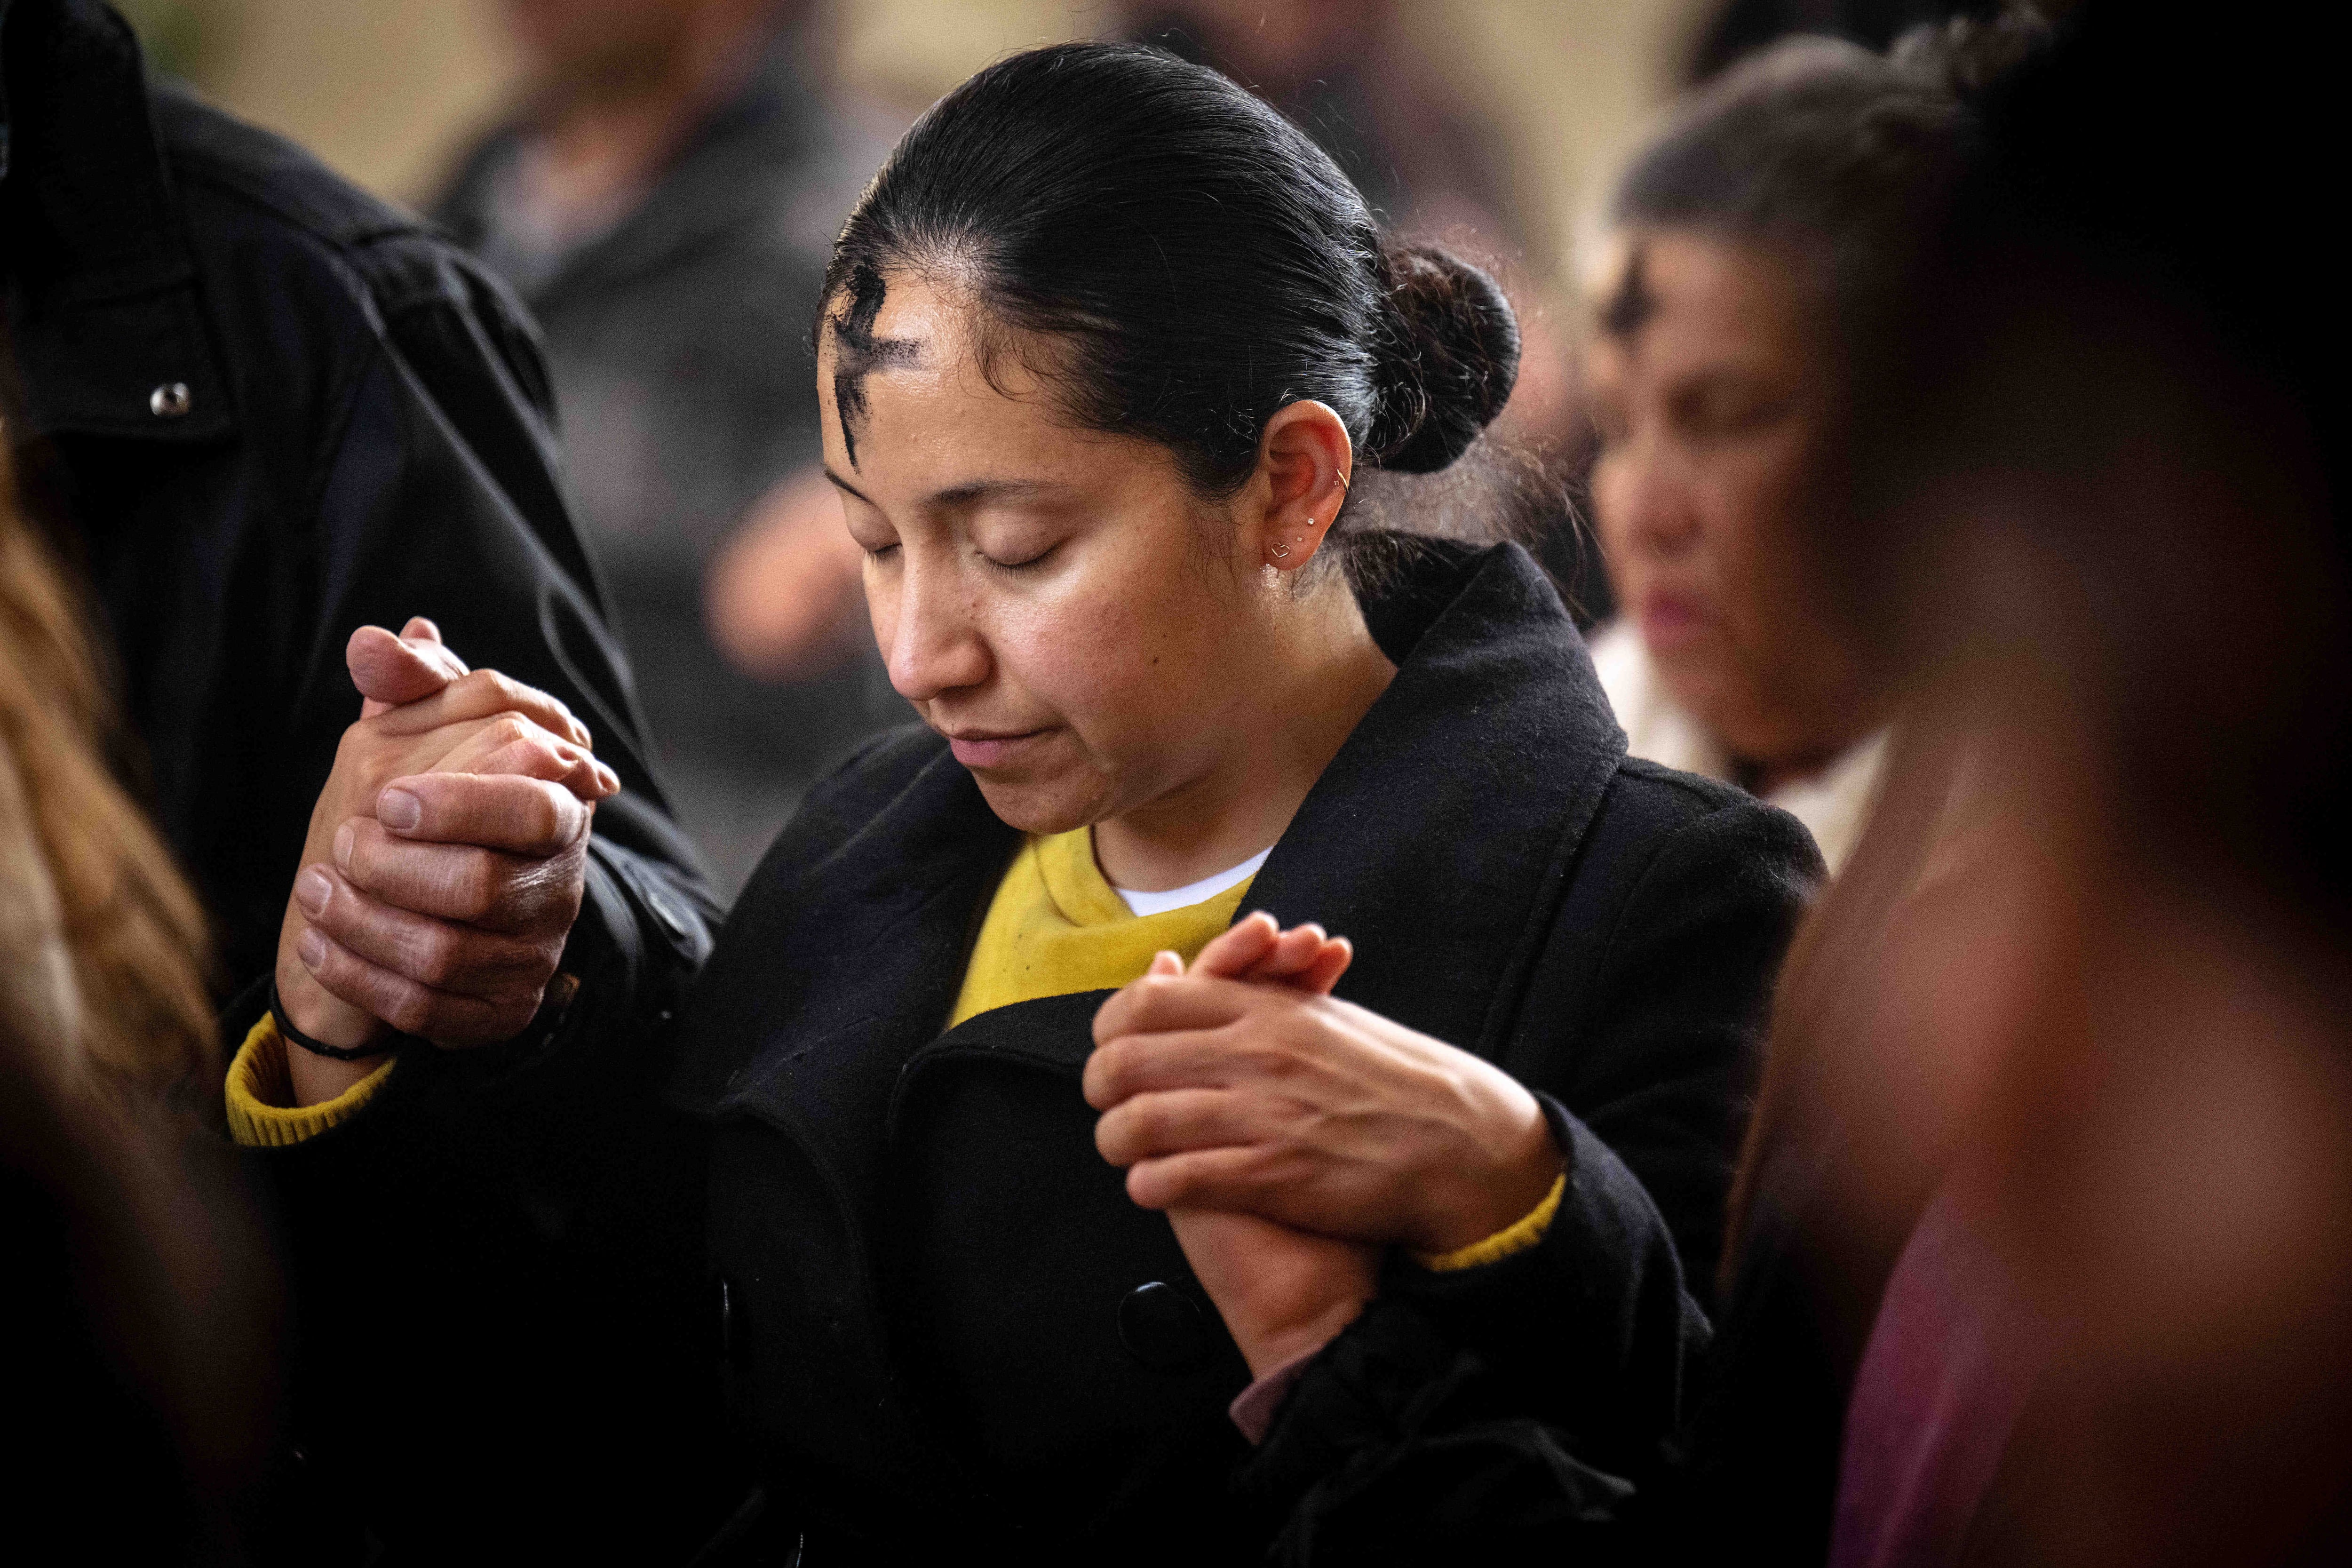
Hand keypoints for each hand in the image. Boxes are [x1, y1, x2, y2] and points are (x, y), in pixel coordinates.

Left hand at [274, 620, 616, 1098]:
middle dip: (394, 869)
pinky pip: (428, 1009)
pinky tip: (319, 946)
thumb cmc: (439, 800)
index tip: (388, 798)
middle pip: (482, 889)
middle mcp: (557, 887)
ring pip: (446, 955)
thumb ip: (415, 687)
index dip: (461, 805)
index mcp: (559, 811)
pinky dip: (361, 980)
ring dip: (363, 924)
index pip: (533, 809)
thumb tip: (378, 640)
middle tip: (340, 842)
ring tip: (312, 890)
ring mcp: (532, 954)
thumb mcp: (430, 733)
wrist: (444, 897)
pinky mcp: (502, 1009)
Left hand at [1129, 915, 1381, 1376]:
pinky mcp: (1272, 1175)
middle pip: (1124, 1061)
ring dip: (1116, 1142)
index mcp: (1264, 1011)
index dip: (1110, 1030)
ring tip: (1125, 1153)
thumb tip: (1186, 983)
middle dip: (1099, 1088)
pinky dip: (1148, 1185)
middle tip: (1106, 1107)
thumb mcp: (1323, 1019)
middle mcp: (1254, 1055)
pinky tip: (1152, 1187)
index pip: (1145, 1003)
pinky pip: (1176, 1178)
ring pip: (1138, 1123)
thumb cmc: (1393, 1080)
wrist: (1460, 1144)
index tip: (1112, 1052)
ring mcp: (1261, 1115)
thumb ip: (1255, 999)